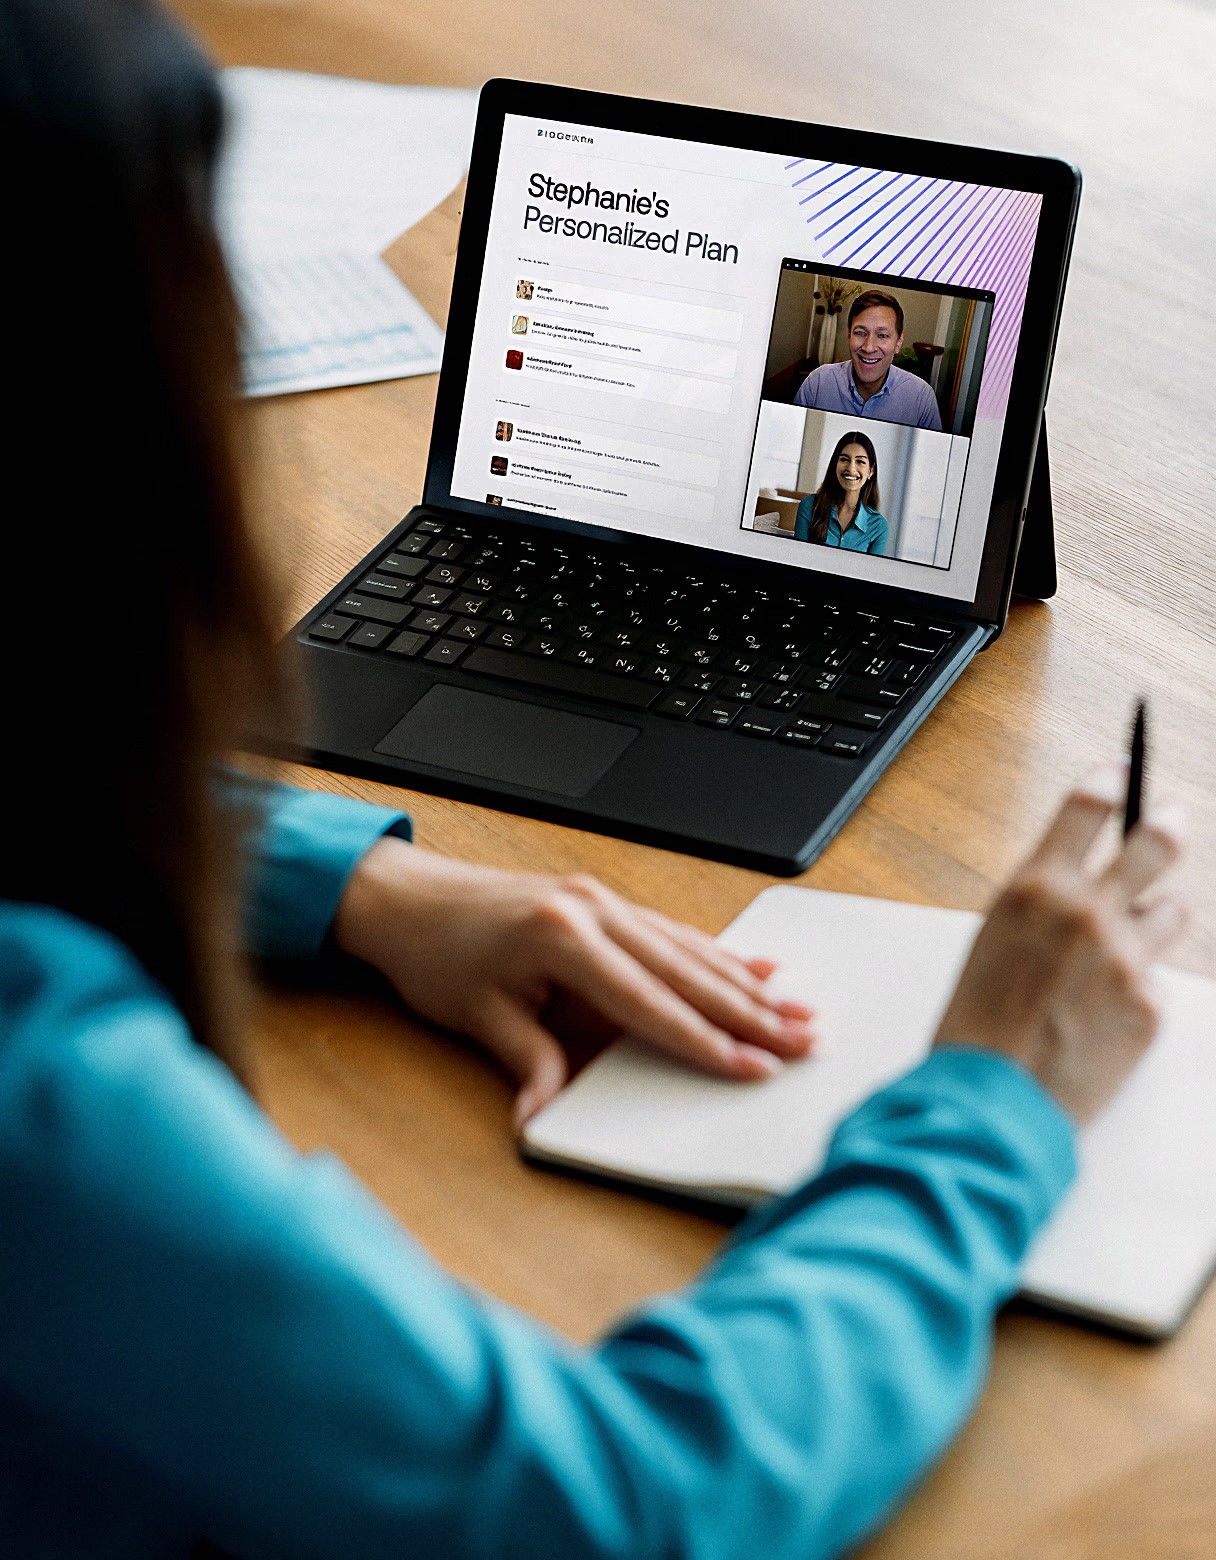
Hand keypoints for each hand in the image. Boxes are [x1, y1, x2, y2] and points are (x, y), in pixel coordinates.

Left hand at [333, 839, 814, 1125]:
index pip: (649, 1002)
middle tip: (807, 1040)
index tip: (752, 1066)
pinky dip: (718, 954)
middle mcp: (593, 909)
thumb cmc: (436, 956)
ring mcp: (602, 900)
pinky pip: (672, 933)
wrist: (408, 898)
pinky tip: (757, 966)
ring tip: (800, 1010)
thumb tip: (543, 1116)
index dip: (704, 1040)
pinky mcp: (604, 901)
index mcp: (563, 936)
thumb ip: (526, 1060)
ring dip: (747, 983)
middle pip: (686, 971)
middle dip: (751, 1011)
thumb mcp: (475, 1016)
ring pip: (690, 949)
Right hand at [933, 766, 1187, 1121]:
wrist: (993, 1099)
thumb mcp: (993, 942)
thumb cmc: (976, 1025)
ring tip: (1143, 927)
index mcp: (1036, 888)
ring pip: (1171, 910)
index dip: (1109, 782)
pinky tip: (1107, 1011)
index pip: (1087, 807)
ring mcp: (1126, 958)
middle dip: (1168, 825)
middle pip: (1154, 843)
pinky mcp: (1150, 1005)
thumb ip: (1040, 909)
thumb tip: (1078, 894)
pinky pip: (1157, 979)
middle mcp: (1087, 912)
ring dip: (1159, 913)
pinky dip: (1138, 987)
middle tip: (1175, 817)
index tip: (1120, 771)